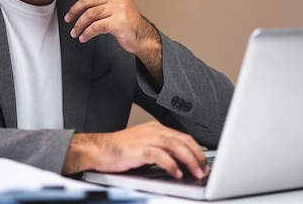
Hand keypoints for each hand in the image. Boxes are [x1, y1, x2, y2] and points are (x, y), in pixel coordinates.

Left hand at [56, 0, 161, 79]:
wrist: (142, 36)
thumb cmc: (126, 20)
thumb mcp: (115, 1)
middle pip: (87, 1)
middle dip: (74, 11)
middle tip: (67, 19)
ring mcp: (119, 8)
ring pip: (89, 15)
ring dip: (79, 25)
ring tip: (75, 33)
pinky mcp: (118, 22)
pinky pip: (95, 27)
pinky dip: (87, 33)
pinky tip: (83, 38)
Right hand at [63, 121, 209, 178]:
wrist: (98, 149)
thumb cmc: (120, 151)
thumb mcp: (144, 147)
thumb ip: (162, 151)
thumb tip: (180, 163)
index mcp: (156, 129)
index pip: (183, 137)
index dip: (196, 149)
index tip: (203, 162)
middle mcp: (153, 131)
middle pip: (183, 140)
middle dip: (197, 156)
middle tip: (203, 169)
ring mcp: (146, 139)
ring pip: (175, 146)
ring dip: (189, 160)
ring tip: (195, 172)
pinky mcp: (138, 149)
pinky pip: (160, 155)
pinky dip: (171, 164)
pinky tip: (177, 173)